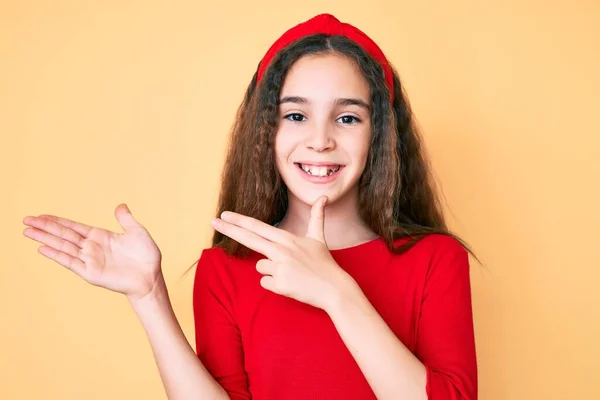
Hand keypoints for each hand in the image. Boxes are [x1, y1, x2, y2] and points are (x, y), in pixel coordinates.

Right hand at [22, 204, 162, 300]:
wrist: (151, 277)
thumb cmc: (146, 256)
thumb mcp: (137, 232)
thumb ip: (125, 219)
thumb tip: (120, 205)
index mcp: (100, 236)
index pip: (73, 226)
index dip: (57, 221)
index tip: (41, 215)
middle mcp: (91, 247)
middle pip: (63, 235)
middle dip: (44, 227)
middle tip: (26, 220)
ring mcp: (89, 260)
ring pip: (62, 246)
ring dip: (45, 239)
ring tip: (28, 231)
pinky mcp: (90, 273)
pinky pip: (70, 262)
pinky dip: (56, 255)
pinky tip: (43, 248)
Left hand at [211, 195, 353, 311]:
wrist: (334, 289)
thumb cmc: (324, 263)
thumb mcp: (319, 238)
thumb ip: (316, 216)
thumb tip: (323, 198)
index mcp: (288, 239)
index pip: (258, 227)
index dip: (239, 221)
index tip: (224, 214)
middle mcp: (281, 250)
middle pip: (249, 238)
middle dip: (229, 229)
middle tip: (213, 221)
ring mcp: (280, 268)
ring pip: (260, 266)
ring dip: (271, 271)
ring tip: (291, 273)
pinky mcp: (280, 284)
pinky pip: (265, 283)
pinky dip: (275, 285)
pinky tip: (291, 284)